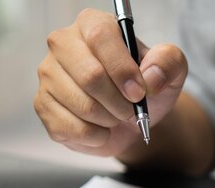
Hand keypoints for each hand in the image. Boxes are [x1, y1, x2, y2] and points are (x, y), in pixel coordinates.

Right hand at [34, 8, 187, 157]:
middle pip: (90, 76)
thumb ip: (169, 62)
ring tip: (116, 115)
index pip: (100, 37)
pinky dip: (96, 136)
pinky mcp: (43, 105)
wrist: (133, 118)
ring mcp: (49, 75)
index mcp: (92, 24)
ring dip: (110, 119)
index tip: (139, 92)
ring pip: (83, 106)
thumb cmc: (146, 86)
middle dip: (120, 101)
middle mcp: (63, 44)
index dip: (122, 69)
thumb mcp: (171, 70)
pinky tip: (101, 128)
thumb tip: (151, 76)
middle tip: (131, 109)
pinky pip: (72, 128)